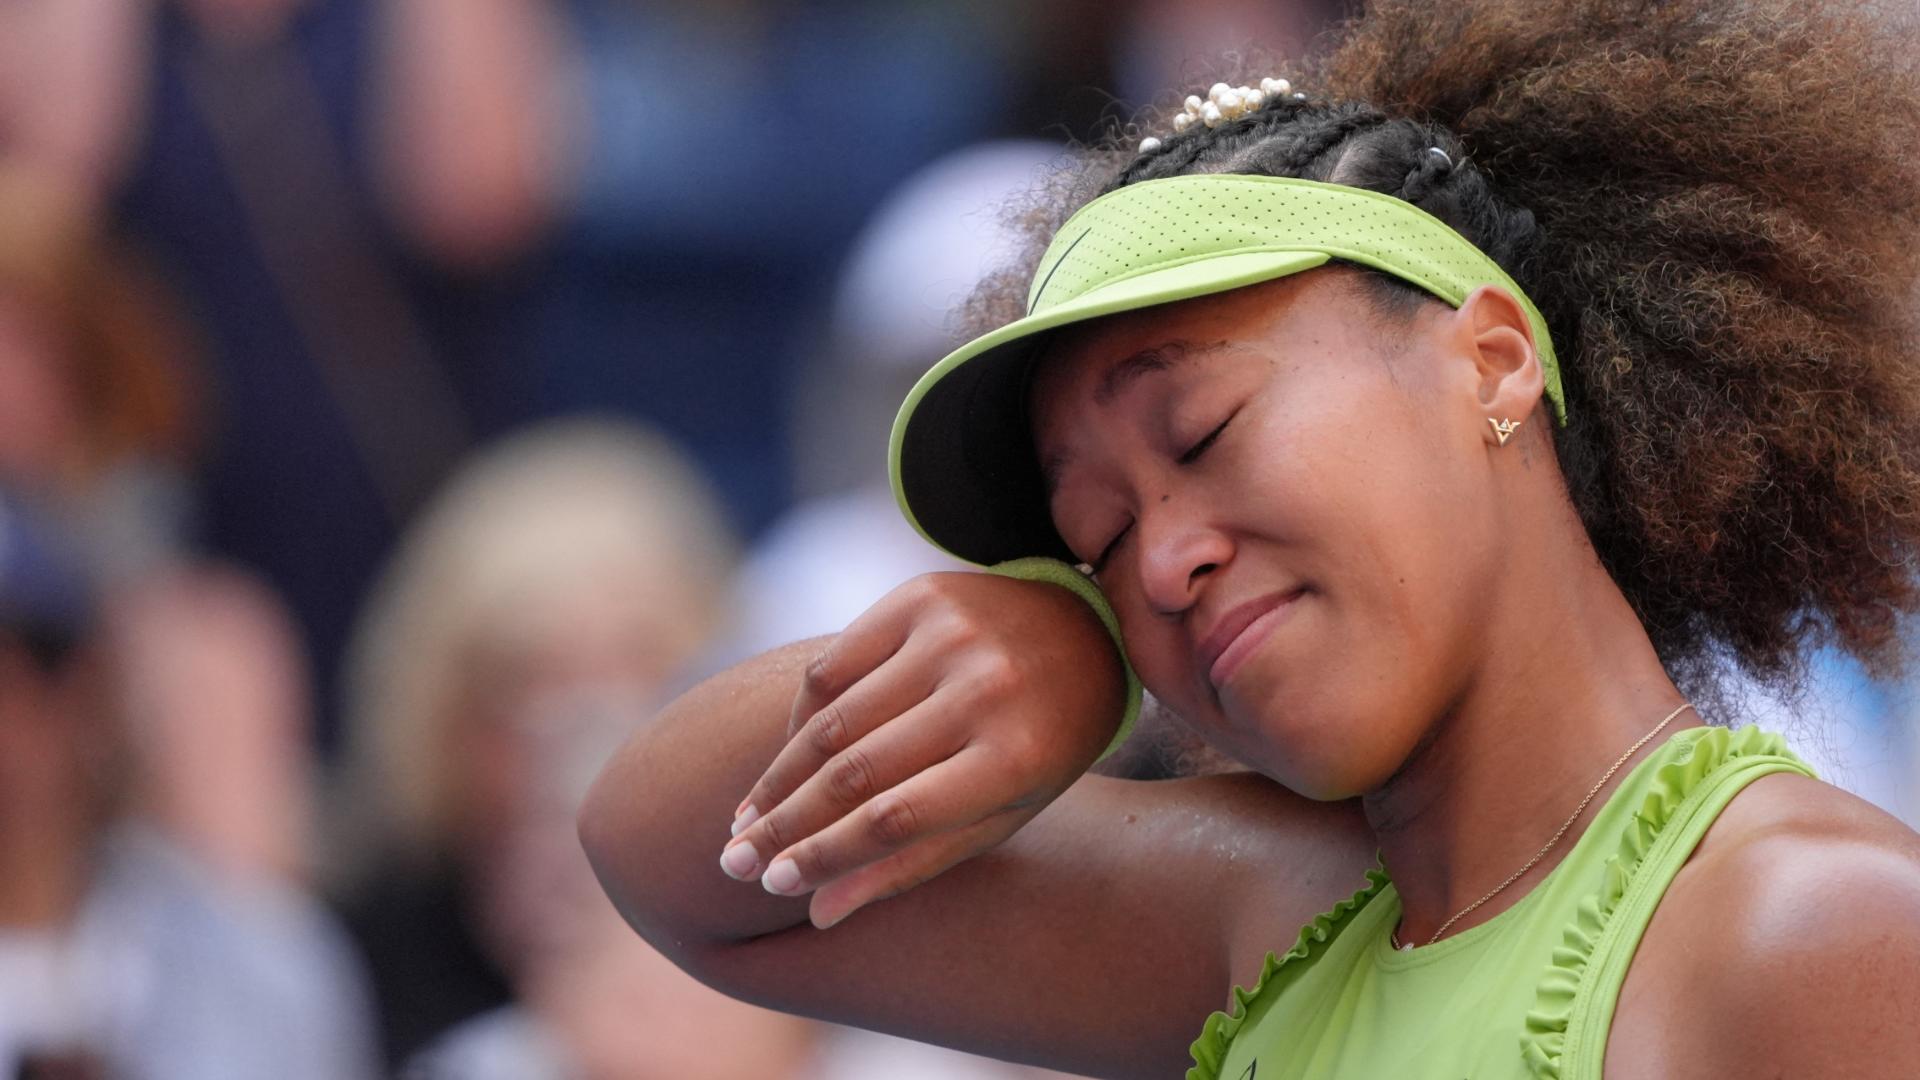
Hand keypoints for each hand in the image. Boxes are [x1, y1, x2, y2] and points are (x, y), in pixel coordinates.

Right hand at [718, 571, 1126, 929]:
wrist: (1085, 630)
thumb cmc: (1043, 744)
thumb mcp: (1003, 813)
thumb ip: (915, 860)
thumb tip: (820, 911)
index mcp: (1016, 757)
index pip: (898, 818)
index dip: (827, 854)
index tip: (775, 884)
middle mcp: (983, 689)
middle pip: (855, 772)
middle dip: (784, 824)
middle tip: (733, 861)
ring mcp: (949, 636)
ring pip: (833, 719)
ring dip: (779, 776)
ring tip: (744, 821)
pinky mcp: (920, 596)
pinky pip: (834, 664)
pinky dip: (801, 716)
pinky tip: (785, 756)